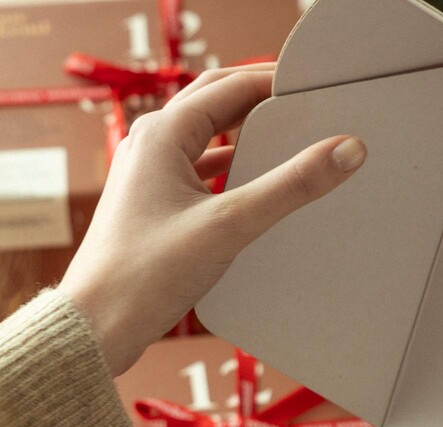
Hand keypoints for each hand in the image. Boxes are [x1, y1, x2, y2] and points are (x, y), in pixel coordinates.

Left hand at [58, 65, 366, 375]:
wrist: (98, 327)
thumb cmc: (146, 275)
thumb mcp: (230, 226)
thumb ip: (290, 187)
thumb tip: (344, 151)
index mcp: (162, 134)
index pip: (229, 87)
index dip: (274, 83)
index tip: (313, 89)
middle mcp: (149, 146)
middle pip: (214, 104)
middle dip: (258, 101)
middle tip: (302, 106)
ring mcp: (147, 177)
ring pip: (204, 139)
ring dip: (243, 136)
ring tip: (284, 143)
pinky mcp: (150, 208)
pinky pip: (196, 174)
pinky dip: (227, 172)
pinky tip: (250, 190)